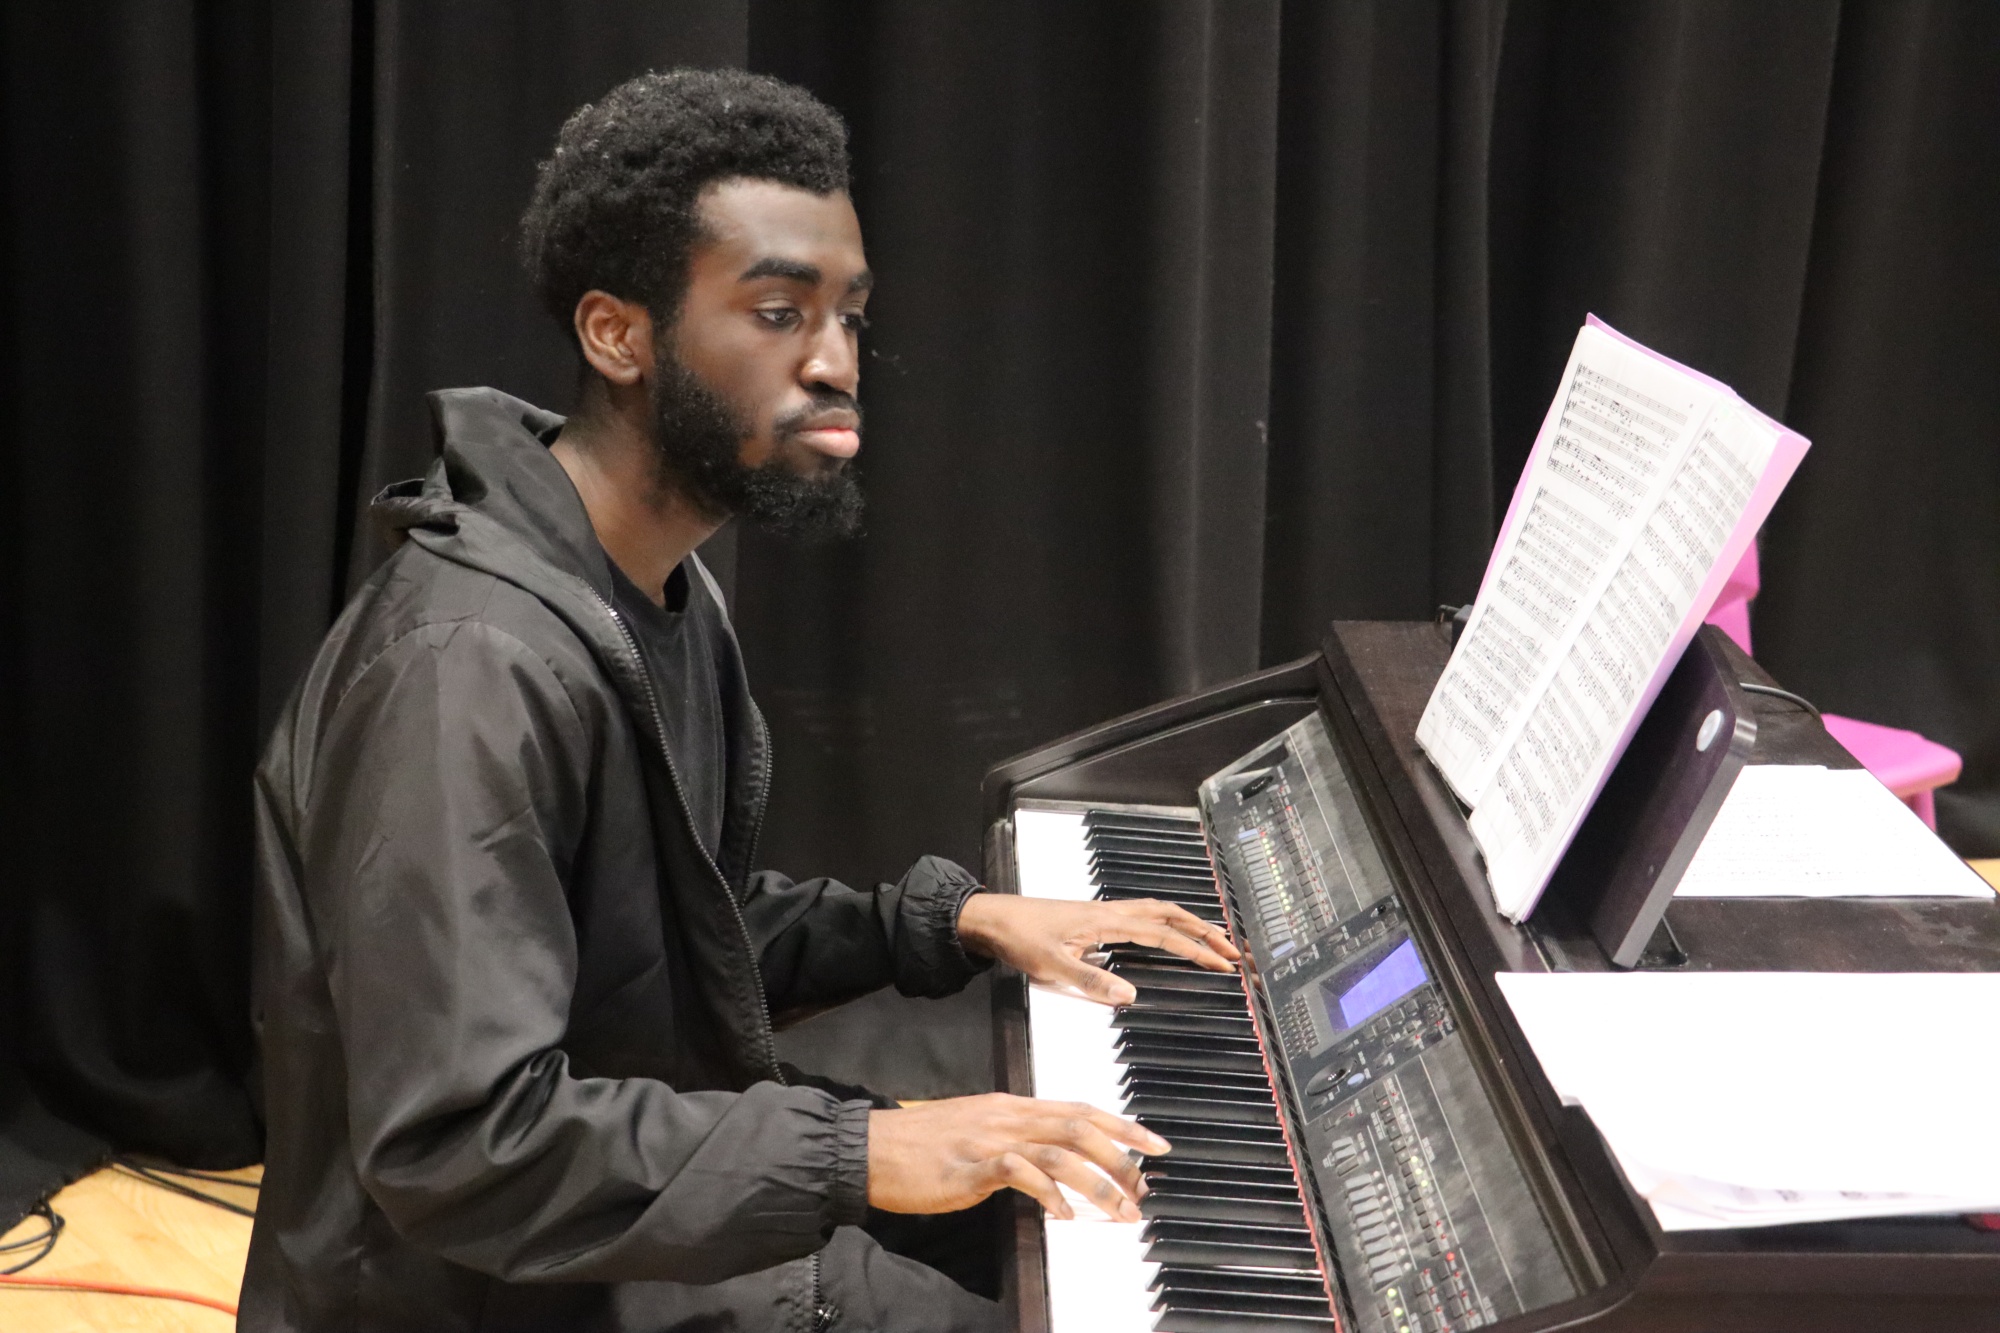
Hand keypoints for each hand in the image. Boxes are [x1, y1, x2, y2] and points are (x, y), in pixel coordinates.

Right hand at [867, 1093, 1170, 1219]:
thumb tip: (1052, 1159)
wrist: (869, 1147)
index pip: (1080, 1108)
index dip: (1122, 1124)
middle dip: (1122, 1156)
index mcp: (1012, 1106)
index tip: (1155, 1143)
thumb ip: (1015, 1140)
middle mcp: (1007, 1116)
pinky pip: (1020, 1174)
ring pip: (1061, 1150)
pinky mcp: (970, 1167)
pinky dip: (1049, 1193)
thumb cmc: (920, 1145)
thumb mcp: (977, 1131)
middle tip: (1144, 1187)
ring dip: (1097, 1182)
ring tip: (1120, 1209)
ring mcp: (990, 1139)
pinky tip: (1064, 1214)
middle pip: (1080, 1126)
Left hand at [955, 893, 1240, 1005]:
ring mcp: (1104, 913)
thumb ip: (1092, 981)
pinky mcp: (1095, 918)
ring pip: (1158, 912)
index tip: (1222, 963)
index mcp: (1106, 922)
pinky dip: (1166, 922)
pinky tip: (1169, 935)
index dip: (1195, 949)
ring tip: (1213, 939)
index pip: (1163, 934)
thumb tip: (1131, 995)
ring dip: (1189, 924)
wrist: (993, 919)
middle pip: (1170, 915)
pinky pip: (1143, 915)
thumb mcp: (1053, 967)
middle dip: (1205, 931)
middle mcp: (1110, 912)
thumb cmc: (1020, 939)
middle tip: (1233, 949)